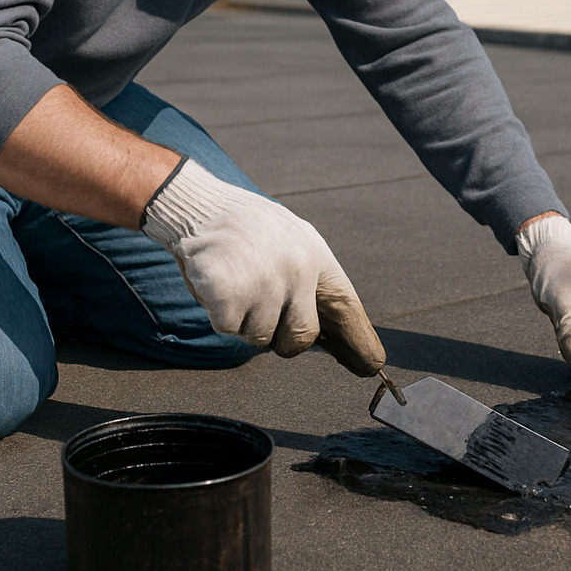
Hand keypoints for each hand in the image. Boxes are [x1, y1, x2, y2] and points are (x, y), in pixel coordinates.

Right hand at [141, 159, 385, 375]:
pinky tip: (217, 282)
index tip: (371, 365)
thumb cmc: (245, 229)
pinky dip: (218, 313)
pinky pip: (228, 327)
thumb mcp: (291, 242)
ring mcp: (264, 282)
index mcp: (315, 255)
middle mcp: (297, 269)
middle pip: (301, 338)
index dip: (358, 340)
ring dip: (244, 319)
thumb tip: (325, 334)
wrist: (200, 205)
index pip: (345, 306)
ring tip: (236, 281)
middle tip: (260, 309)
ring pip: (259, 336)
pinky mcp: (230, 294)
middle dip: (281, 338)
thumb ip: (308, 282)